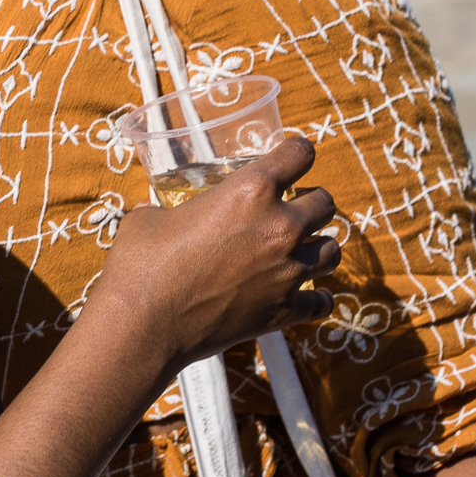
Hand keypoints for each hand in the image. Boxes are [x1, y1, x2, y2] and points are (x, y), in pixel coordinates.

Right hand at [93, 138, 338, 377]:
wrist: (145, 323)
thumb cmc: (142, 263)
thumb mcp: (151, 217)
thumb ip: (169, 209)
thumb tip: (157, 212)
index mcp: (250, 191)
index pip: (299, 154)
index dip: (298, 152)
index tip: (295, 157)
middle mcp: (280, 227)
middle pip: (325, 202)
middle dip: (312, 202)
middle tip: (295, 209)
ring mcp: (289, 272)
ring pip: (333, 251)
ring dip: (320, 246)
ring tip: (302, 250)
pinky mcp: (286, 311)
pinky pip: (323, 302)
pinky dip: (317, 297)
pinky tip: (307, 294)